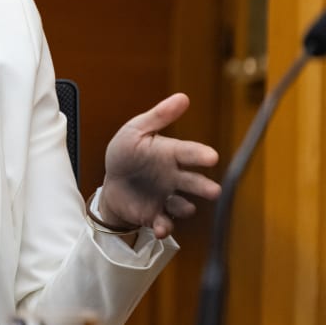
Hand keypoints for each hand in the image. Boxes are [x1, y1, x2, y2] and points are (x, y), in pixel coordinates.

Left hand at [99, 93, 220, 238]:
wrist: (111, 182)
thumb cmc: (127, 152)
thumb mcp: (136, 130)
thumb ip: (158, 116)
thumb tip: (183, 97)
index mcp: (171, 154)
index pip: (189, 153)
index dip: (200, 155)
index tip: (212, 157)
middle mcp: (174, 177)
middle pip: (194, 183)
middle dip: (204, 187)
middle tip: (213, 191)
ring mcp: (166, 197)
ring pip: (183, 205)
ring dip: (185, 207)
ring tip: (185, 207)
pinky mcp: (155, 214)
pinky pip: (164, 223)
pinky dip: (164, 226)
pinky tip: (161, 227)